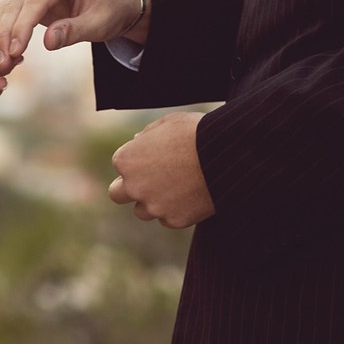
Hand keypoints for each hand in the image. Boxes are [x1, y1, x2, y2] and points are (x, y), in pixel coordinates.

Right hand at [0, 0, 144, 60]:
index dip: (22, 27)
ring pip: (2, 3)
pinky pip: (1, 5)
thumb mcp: (99, 24)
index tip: (14, 52)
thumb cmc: (110, 10)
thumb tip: (48, 42)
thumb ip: (73, 31)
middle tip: (2, 63)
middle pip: (14, 0)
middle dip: (5, 33)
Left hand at [108, 113, 213, 227]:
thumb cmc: (196, 132)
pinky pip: (168, 219)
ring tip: (175, 188)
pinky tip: (190, 196)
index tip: (152, 158)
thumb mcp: (168, 123)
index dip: (136, 161)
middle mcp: (134, 186)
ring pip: (142, 211)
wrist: (226, 155)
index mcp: (127, 160)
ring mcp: (154, 206)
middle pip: (117, 194)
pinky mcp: (174, 220)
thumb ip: (147, 134)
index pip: (120, 165)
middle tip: (150, 181)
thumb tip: (137, 142)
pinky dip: (175, 210)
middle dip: (131, 188)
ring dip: (152, 202)